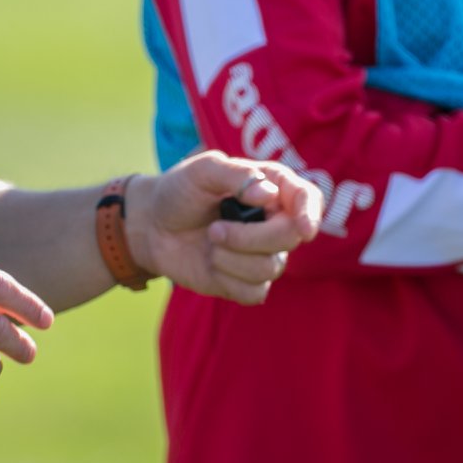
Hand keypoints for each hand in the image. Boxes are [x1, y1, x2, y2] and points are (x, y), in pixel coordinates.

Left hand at [123, 152, 322, 304]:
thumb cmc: (179, 191)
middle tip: (215, 229)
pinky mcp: (247, 281)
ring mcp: (262, 253)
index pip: (307, 197)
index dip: (310, 212)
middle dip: (251, 238)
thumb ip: (236, 174)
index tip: (303, 228)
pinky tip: (211, 264)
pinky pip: (255, 292)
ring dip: (232, 257)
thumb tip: (268, 195)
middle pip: (290, 237)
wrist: (152, 226)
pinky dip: (228, 280)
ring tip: (210, 241)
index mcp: (271, 186)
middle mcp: (273, 221)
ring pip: (271, 268)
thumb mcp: (202, 170)